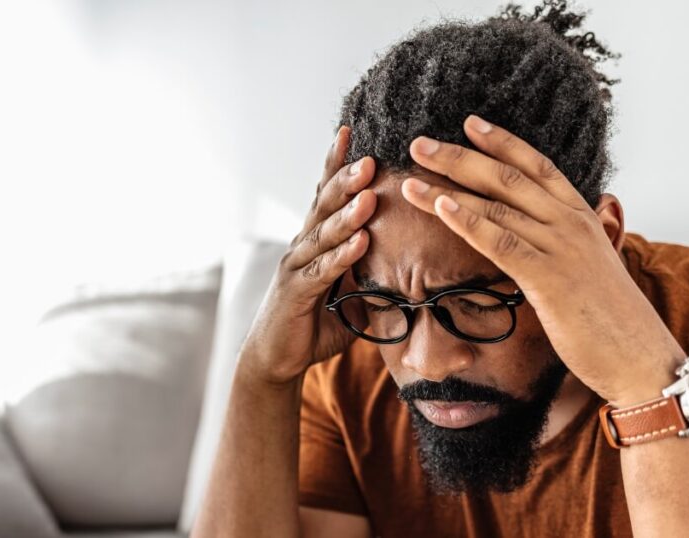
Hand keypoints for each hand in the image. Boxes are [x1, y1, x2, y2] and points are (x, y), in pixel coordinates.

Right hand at [239, 126, 377, 385]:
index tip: (351, 132)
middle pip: (325, 204)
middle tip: (370, 156)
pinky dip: (343, 255)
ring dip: (348, 213)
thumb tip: (412, 262)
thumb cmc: (315, 323)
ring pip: (324, 233)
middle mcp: (302, 244)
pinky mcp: (296, 292)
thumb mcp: (351, 293)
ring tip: (369, 193)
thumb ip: (372, 273)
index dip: (337, 164)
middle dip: (347, 179)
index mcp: (315, 239)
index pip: (326, 194)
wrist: (276, 358)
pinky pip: (323, 270)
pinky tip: (362, 241)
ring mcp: (296, 266)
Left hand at [399, 115, 683, 406]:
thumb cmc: (612, 321)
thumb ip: (563, 247)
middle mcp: (571, 223)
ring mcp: (561, 247)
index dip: (502, 142)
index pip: (537, 166)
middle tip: (419, 144)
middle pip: (507, 177)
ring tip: (412, 175)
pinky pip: (500, 242)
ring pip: (497, 205)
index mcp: (582, 217)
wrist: (642, 359)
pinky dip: (467, 221)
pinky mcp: (549, 278)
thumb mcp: (590, 269)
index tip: (469, 124)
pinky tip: (440, 207)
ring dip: (448, 187)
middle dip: (460, 157)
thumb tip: (536, 240)